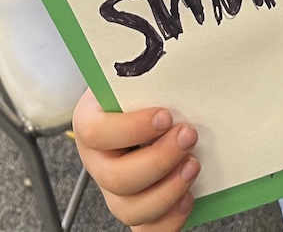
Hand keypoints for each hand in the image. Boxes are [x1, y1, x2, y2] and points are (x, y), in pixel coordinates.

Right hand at [72, 89, 199, 229]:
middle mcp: (96, 161)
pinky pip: (145, 231)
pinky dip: (169, 221)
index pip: (97, 133)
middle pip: (115, 178)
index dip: (132, 129)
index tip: (165, 116)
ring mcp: (113, 190)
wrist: (142, 107)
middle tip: (188, 136)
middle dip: (159, 161)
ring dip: (168, 191)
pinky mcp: (135, 208)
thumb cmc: (140, 92)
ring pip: (129, 209)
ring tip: (193, 165)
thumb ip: (150, 79)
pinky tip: (188, 197)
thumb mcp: (139, 78)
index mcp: (89, 123)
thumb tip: (179, 68)